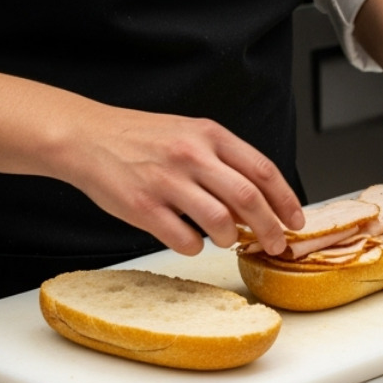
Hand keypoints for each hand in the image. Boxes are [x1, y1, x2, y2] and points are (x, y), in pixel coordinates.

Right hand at [55, 107, 304, 256]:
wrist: (86, 137)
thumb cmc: (141, 139)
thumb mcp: (189, 134)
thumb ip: (224, 162)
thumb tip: (258, 202)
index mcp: (209, 135)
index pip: (262, 170)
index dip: (286, 200)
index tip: (296, 220)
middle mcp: (191, 155)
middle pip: (249, 199)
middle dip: (271, 228)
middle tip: (277, 244)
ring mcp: (167, 182)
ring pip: (220, 223)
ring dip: (231, 240)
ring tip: (227, 241)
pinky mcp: (143, 208)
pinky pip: (185, 240)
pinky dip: (195, 248)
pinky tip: (189, 240)